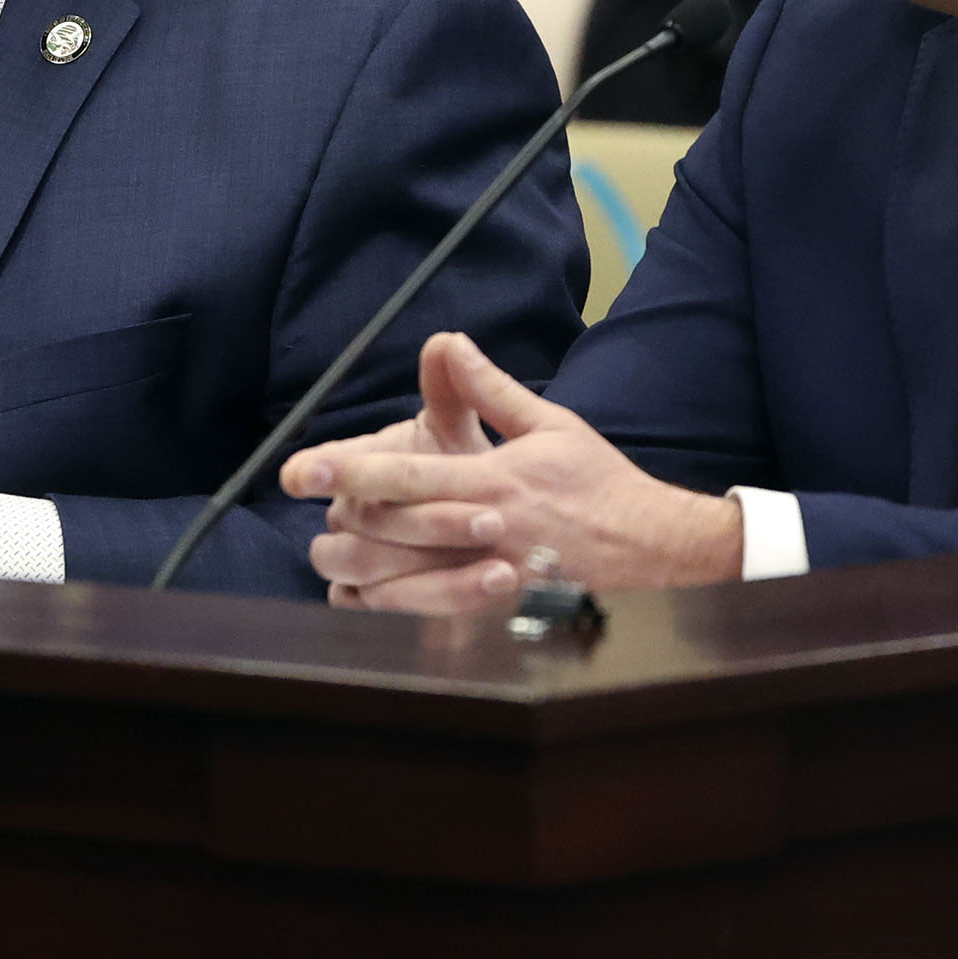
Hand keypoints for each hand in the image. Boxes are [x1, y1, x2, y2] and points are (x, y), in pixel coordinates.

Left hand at [281, 332, 743, 613]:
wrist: (657, 552)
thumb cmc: (599, 484)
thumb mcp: (551, 424)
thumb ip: (489, 389)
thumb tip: (446, 341)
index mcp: (494, 483)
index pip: (407, 475)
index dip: (348, 470)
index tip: (300, 469)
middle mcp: (487, 533)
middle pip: (394, 528)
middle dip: (339, 516)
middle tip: (302, 499)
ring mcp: (492, 579)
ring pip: (403, 581)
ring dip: (357, 566)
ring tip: (326, 551)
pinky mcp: (499, 611)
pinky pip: (429, 617)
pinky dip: (389, 608)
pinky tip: (361, 594)